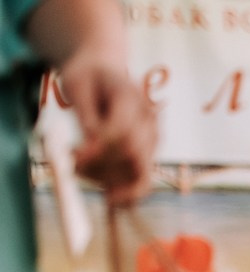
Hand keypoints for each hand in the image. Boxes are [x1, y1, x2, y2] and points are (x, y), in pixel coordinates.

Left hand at [62, 58, 154, 205]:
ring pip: (140, 172)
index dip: (99, 149)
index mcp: (131, 98)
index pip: (122, 131)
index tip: (73, 157)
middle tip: (73, 168)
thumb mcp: (77, 86)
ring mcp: (153, 140)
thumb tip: (90, 145)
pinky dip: (125, 192)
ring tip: (81, 172)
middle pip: (134, 154)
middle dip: (103, 167)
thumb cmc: (88, 77)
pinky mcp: (149, 154)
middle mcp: (149, 122)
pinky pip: (141, 180)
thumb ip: (85, 114)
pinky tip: (107, 196)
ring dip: (110, 181)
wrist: (106, 74)